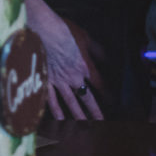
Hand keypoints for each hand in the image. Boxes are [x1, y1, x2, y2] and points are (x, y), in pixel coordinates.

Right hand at [24, 0, 103, 120]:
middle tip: (101, 123)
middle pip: (87, 98)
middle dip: (95, 111)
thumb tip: (106, 57)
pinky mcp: (46, 80)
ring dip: (78, 115)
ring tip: (84, 126)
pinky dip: (56, 110)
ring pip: (70, 102)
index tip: (112, 101)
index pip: (99, 84)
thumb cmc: (63, 30)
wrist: (42, 29)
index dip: (107, 93)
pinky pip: (51, 98)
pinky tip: (60, 120)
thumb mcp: (85, 37)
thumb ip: (96, 49)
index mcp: (85, 66)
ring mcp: (59, 81)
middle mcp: (74, 77)